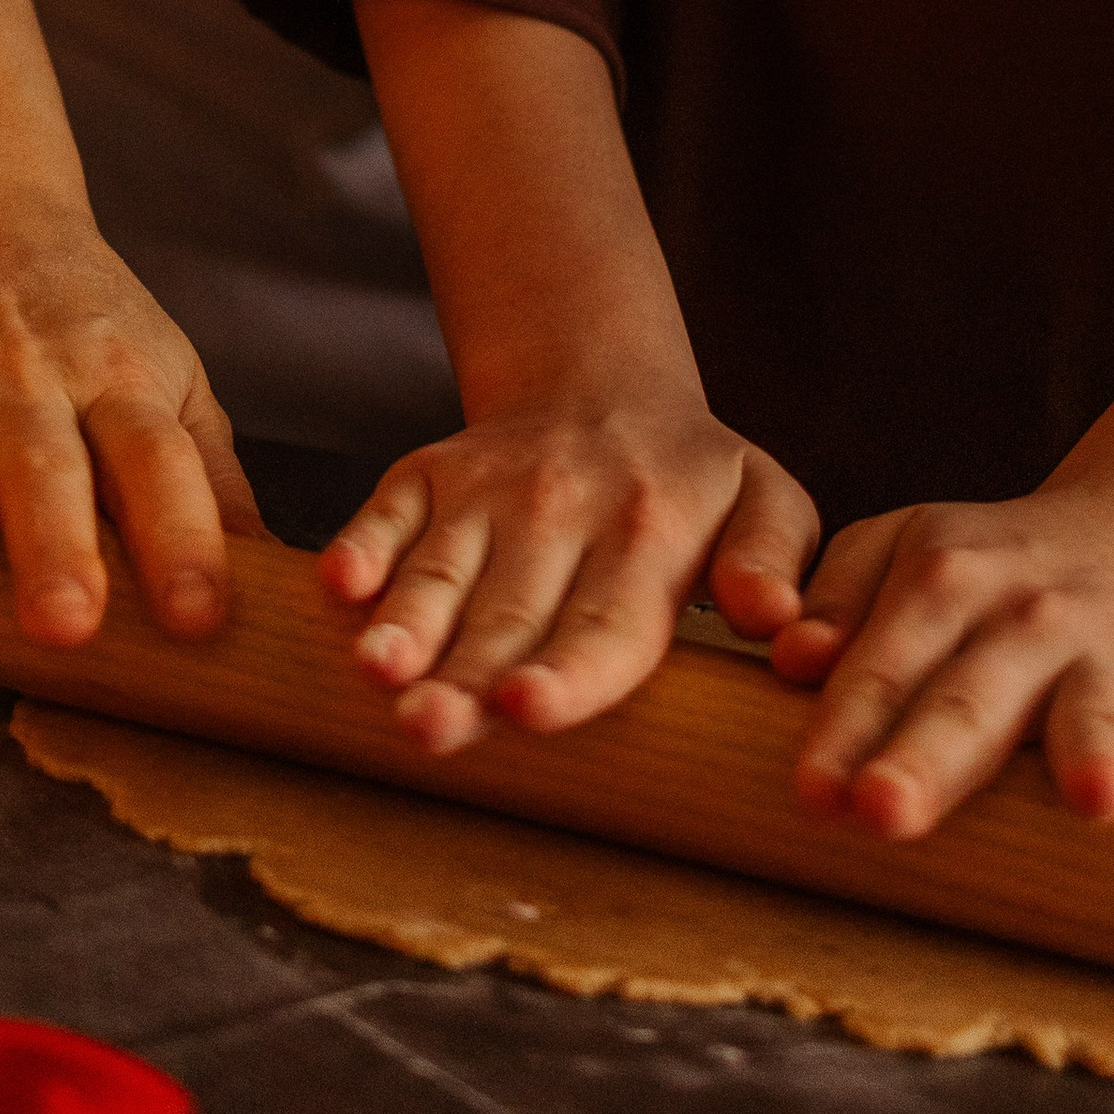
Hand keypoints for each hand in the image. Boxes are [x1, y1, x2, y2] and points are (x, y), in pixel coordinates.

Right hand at [0, 189, 261, 645]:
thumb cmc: (94, 325)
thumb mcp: (171, 379)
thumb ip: (213, 475)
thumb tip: (284, 579)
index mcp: (120, 378)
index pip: (159, 460)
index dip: (182, 536)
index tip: (202, 616)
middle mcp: (31, 379)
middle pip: (45, 467)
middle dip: (55, 546)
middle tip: (68, 624)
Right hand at [321, 392, 817, 752]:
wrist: (602, 385)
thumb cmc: (692, 482)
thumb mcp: (766, 501)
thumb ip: (776, 558)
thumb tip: (777, 619)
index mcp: (651, 531)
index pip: (608, 622)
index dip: (568, 672)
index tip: (531, 706)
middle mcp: (562, 508)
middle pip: (508, 616)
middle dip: (465, 677)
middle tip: (428, 728)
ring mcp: (486, 488)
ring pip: (440, 570)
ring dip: (405, 623)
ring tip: (374, 672)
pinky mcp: (427, 472)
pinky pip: (385, 508)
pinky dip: (360, 544)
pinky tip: (336, 584)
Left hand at [769, 485, 1113, 837]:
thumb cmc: (986, 576)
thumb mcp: (898, 553)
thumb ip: (837, 600)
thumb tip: (790, 656)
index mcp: (944, 576)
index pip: (884, 663)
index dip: (846, 727)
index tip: (814, 794)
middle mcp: (1028, 611)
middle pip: (972, 693)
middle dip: (931, 753)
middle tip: (885, 810)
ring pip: (1095, 701)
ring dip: (1090, 746)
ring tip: (1093, 799)